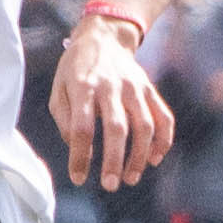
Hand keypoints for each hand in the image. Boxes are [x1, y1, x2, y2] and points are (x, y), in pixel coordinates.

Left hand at [53, 13, 175, 189]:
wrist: (103, 37)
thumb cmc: (75, 71)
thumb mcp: (59, 90)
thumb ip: (65, 120)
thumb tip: (77, 148)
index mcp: (83, 87)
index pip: (82, 127)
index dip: (80, 155)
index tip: (78, 178)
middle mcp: (111, 86)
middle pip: (116, 128)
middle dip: (114, 160)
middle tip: (110, 185)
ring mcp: (135, 87)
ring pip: (144, 125)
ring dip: (139, 156)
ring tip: (130, 178)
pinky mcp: (150, 89)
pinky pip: (164, 117)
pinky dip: (163, 141)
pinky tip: (154, 159)